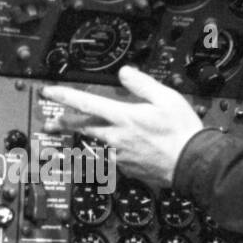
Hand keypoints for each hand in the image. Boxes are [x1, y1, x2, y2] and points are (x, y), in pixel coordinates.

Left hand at [41, 65, 203, 187]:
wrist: (193, 165)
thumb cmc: (183, 132)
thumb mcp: (166, 97)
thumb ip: (142, 83)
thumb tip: (125, 73)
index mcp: (124, 117)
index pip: (86, 103)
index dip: (64, 96)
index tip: (49, 92)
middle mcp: (117, 138)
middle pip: (83, 127)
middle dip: (64, 122)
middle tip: (51, 121)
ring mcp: (120, 156)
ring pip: (99, 142)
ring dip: (91, 136)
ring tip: (86, 132)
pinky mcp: (127, 169)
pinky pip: (115, 156)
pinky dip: (115, 148)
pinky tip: (125, 146)